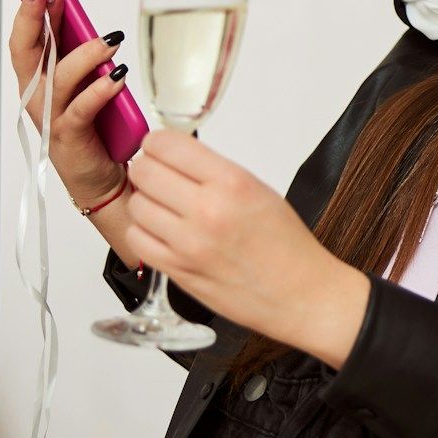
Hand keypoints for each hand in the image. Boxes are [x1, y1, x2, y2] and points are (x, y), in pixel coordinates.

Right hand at [7, 0, 129, 206]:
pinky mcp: (70, 137)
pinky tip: (117, 77)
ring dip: (83, 54)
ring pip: (58, 78)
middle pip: (27, 52)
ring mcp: (52, 117)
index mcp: (41, 80)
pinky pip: (81, 109)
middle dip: (34, 19)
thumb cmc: (97, 130)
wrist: (105, 180)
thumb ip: (85, 58)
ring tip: (110, 40)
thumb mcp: (88, 85)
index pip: (27, 38)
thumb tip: (94, 26)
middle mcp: (40, 97)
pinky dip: (99, 91)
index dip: (29, 10)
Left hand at [124, 129, 370, 367]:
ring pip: (136, 205)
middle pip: (143, 171)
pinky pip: (136, 239)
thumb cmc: (287, 246)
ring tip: (166, 208)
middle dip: (147, 169)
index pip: (167, 145)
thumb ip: (215, 173)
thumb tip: (175, 158)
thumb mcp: (260, 191)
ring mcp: (188, 243)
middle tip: (159, 176)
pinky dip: (143, 232)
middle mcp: (208, 210)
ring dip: (146, 202)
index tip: (160, 148)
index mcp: (233, 183)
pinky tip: (163, 232)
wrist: (300, 294)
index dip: (157, 143)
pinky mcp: (177, 270)